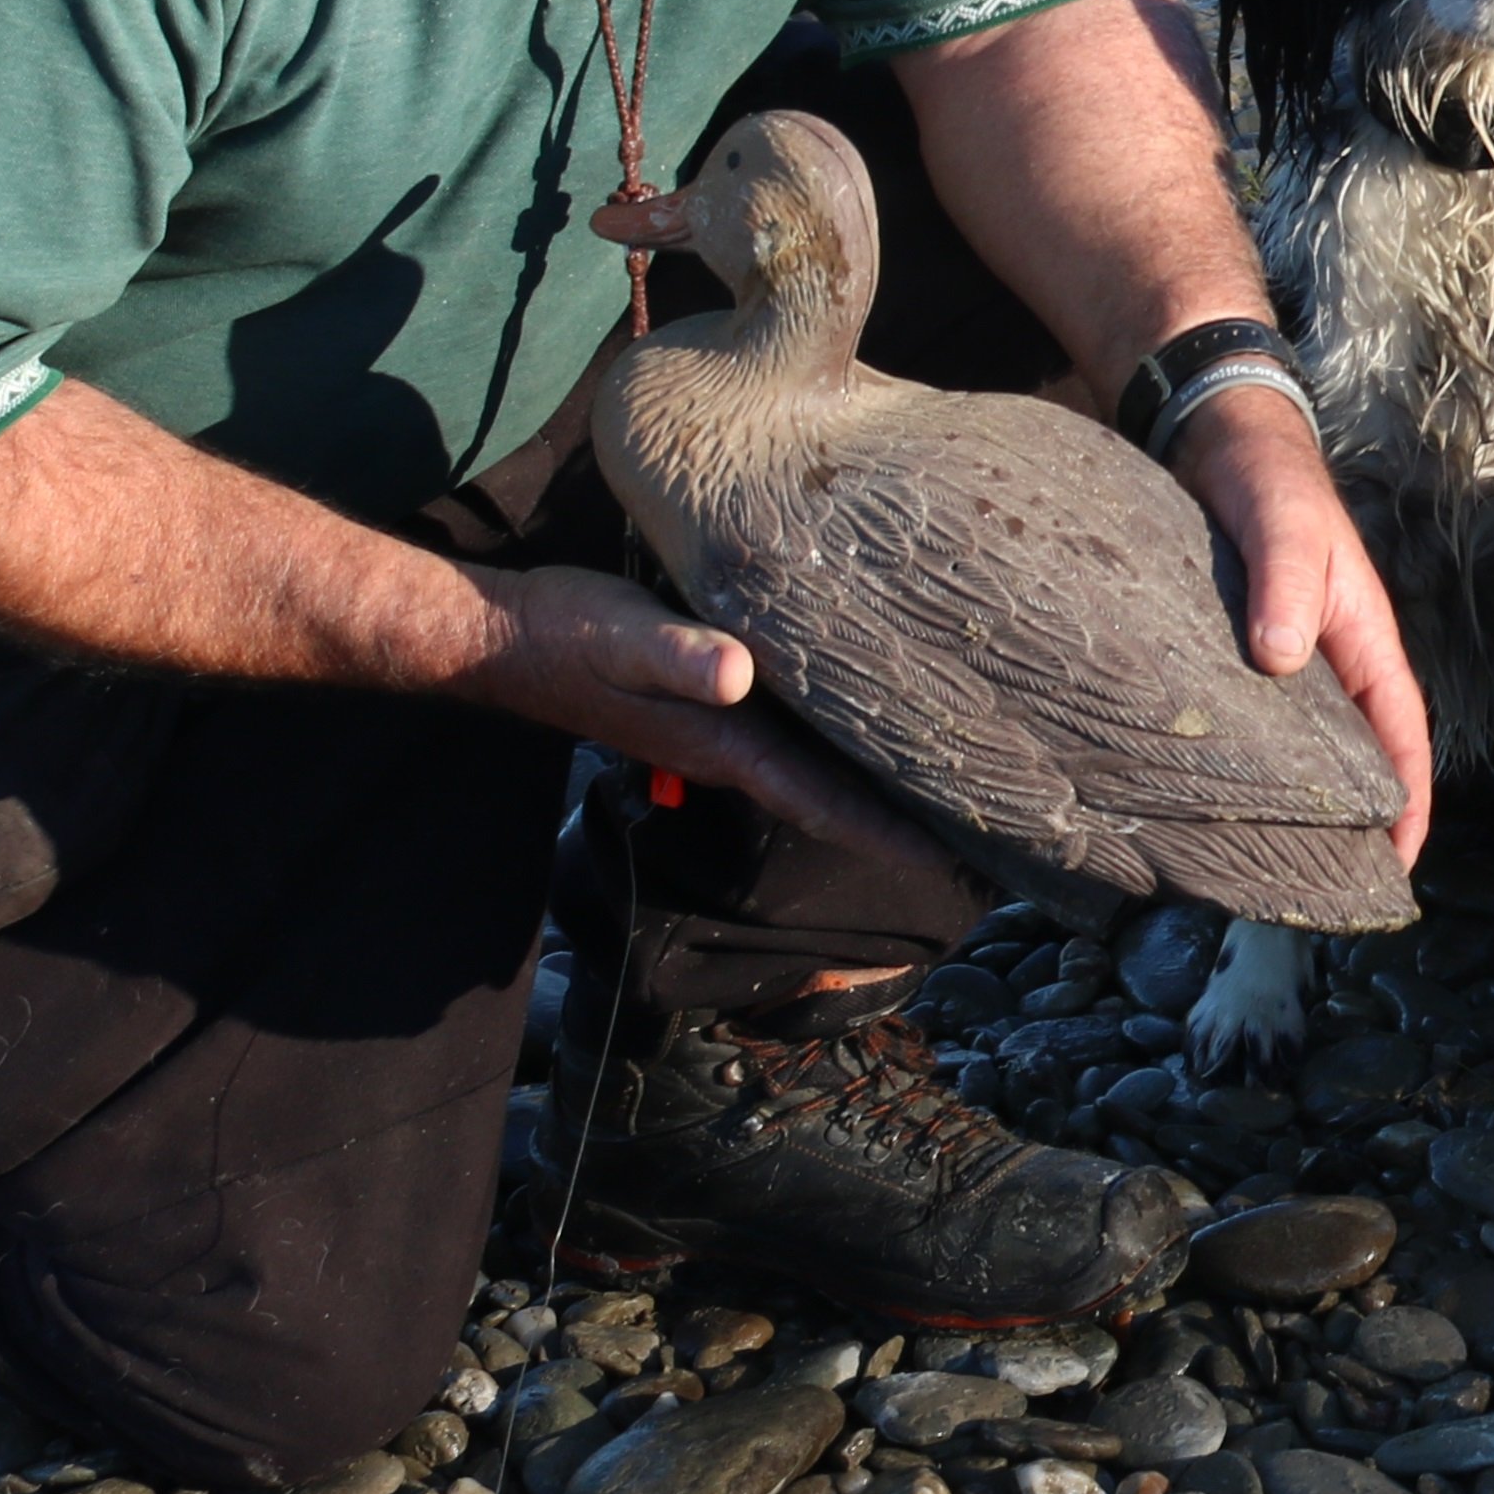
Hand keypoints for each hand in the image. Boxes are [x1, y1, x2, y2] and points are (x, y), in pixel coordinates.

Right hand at [461, 565, 953, 871]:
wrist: (511, 634)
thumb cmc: (569, 634)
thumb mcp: (624, 635)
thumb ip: (678, 657)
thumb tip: (733, 676)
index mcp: (726, 746)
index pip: (822, 800)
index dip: (886, 832)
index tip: (952, 859)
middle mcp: (734, 750)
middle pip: (834, 796)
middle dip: (902, 818)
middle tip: (983, 828)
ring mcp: (725, 731)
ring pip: (820, 768)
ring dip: (878, 783)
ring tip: (953, 788)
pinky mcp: (716, 701)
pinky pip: (798, 734)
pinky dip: (845, 739)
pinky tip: (878, 726)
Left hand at [1169, 388, 1436, 863]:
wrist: (1215, 435)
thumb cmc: (1264, 478)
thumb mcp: (1283, 523)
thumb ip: (1287, 581)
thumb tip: (1282, 658)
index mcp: (1361, 634)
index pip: (1401, 731)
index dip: (1409, 800)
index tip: (1400, 864)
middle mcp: (1330, 653)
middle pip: (1360, 750)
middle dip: (1361, 818)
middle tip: (1339, 888)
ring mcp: (1288, 653)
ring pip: (1309, 741)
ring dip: (1309, 796)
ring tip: (1281, 861)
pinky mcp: (1240, 649)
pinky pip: (1261, 720)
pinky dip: (1257, 763)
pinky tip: (1220, 795)